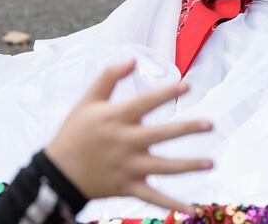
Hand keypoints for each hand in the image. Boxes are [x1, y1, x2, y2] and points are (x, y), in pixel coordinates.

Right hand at [45, 60, 213, 214]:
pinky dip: (172, 204)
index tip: (188, 85)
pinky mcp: (127, 187)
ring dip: (188, 166)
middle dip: (186, 129)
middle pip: (160, 135)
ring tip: (210, 163)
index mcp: (116, 118)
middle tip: (210, 124)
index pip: (146, 102)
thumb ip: (108, 77)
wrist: (57, 172)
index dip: (167, 93)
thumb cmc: (74, 133)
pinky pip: (153, 197)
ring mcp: (127, 167)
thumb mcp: (87, 101)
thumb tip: (131, 59)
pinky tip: (191, 208)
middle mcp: (125, 142)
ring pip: (163, 167)